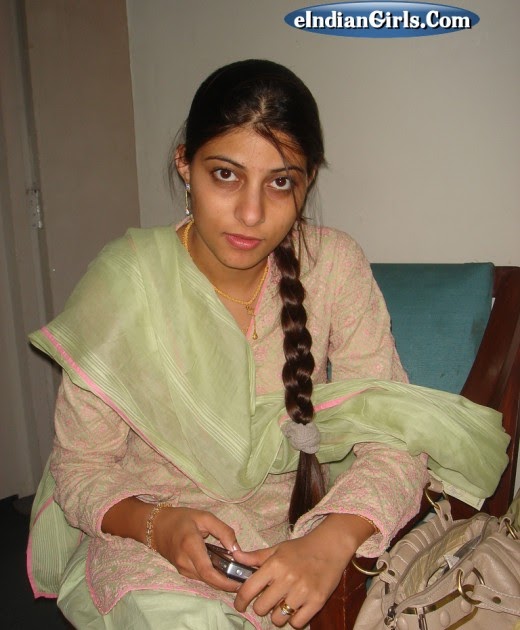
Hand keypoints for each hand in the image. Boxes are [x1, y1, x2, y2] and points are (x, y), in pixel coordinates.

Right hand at [153, 506, 240, 591]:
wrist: (156, 525)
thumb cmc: (181, 518)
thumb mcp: (204, 517)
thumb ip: (223, 531)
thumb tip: (237, 549)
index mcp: (190, 545)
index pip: (208, 571)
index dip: (224, 581)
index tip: (239, 583)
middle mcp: (184, 561)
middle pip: (208, 580)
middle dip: (226, 584)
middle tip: (243, 580)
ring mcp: (181, 568)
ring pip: (204, 580)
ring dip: (220, 581)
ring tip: (236, 575)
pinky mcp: (181, 571)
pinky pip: (199, 577)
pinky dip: (212, 577)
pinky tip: (223, 571)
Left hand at [233, 514, 373, 627]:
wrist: (330, 547)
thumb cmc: (301, 548)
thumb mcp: (277, 548)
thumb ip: (255, 557)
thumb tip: (235, 556)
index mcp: (274, 565)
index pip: (248, 589)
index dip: (240, 601)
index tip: (240, 605)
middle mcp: (287, 579)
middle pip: (261, 608)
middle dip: (260, 607)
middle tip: (266, 601)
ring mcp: (302, 592)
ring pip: (278, 618)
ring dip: (277, 614)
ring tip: (282, 604)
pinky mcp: (317, 602)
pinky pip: (297, 623)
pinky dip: (293, 619)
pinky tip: (295, 608)